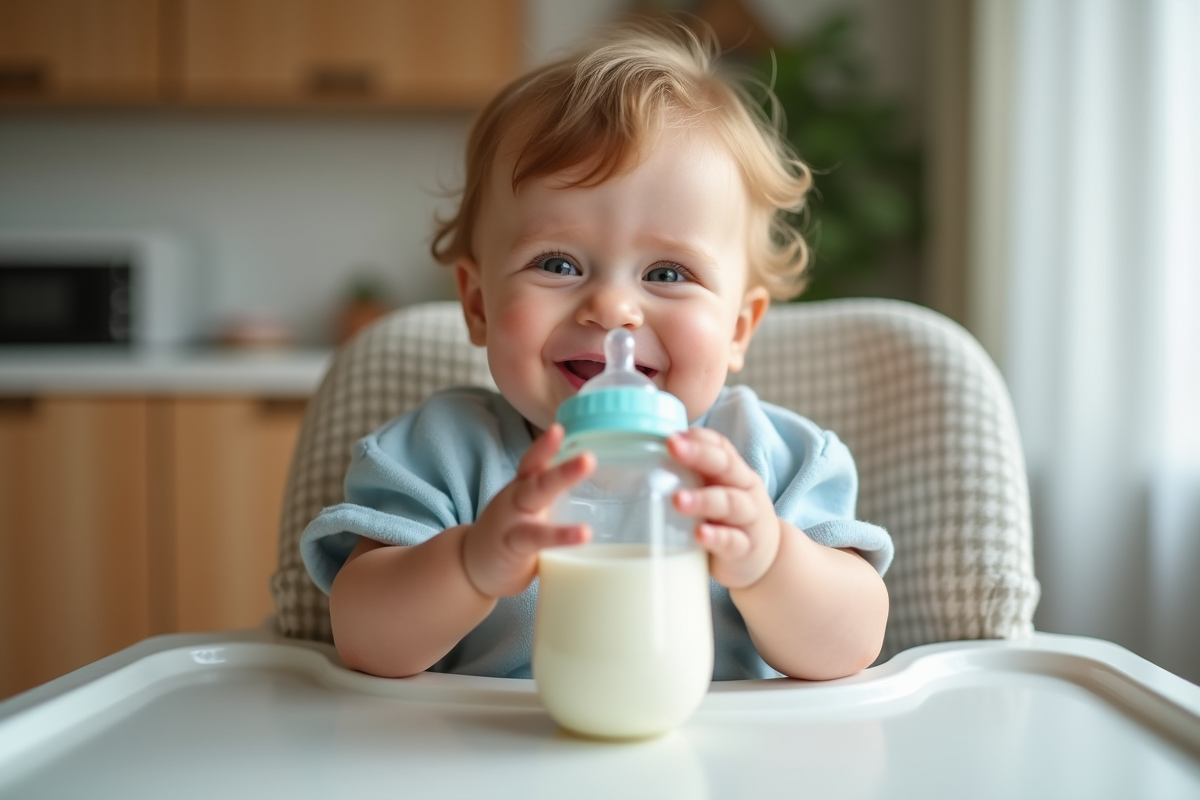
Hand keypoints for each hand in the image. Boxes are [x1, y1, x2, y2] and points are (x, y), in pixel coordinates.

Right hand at [462, 423, 593, 596]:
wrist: (469, 566)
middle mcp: (517, 497)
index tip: (563, 427)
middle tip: (589, 454)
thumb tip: (600, 495)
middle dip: (564, 463)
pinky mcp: (511, 544)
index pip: (536, 461)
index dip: (548, 444)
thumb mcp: (529, 511)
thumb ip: (553, 498)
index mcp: (524, 488)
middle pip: (539, 474)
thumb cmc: (509, 535)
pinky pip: (536, 537)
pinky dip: (561, 534)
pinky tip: (584, 533)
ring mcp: (512, 519)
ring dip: (562, 477)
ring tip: (587, 465)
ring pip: (536, 493)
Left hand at [668, 428, 779, 588]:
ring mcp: (748, 520)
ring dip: (702, 499)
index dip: (698, 438)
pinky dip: (716, 537)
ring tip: (677, 499)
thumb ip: (690, 477)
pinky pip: (732, 541)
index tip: (671, 435)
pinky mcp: (745, 549)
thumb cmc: (729, 518)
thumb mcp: (715, 492)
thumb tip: (642, 459)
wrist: (766, 558)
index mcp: (734, 473)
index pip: (720, 446)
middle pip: (725, 466)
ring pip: (729, 503)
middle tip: (671, 446)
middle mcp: (745, 490)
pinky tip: (700, 535)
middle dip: (698, 454)